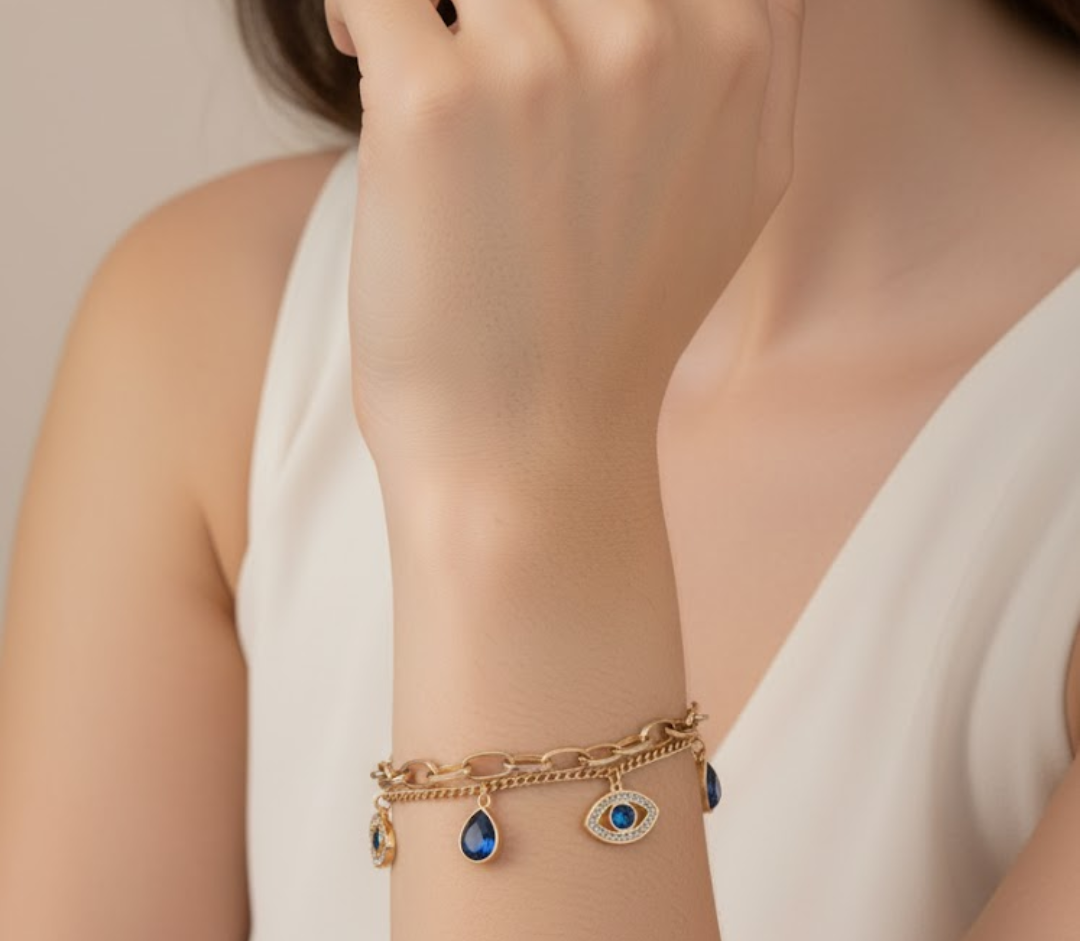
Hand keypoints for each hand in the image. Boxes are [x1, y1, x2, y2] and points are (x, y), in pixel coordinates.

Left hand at [328, 0, 803, 483]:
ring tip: (407, 45)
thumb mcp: (738, 189)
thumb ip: (751, 56)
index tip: (551, 17)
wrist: (530, 447)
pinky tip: (363, 50)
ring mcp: (544, 67)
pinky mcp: (434, 103)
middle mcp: (655, 41)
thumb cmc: (612, 326)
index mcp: (736, 49)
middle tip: (470, 29)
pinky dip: (360, 3)